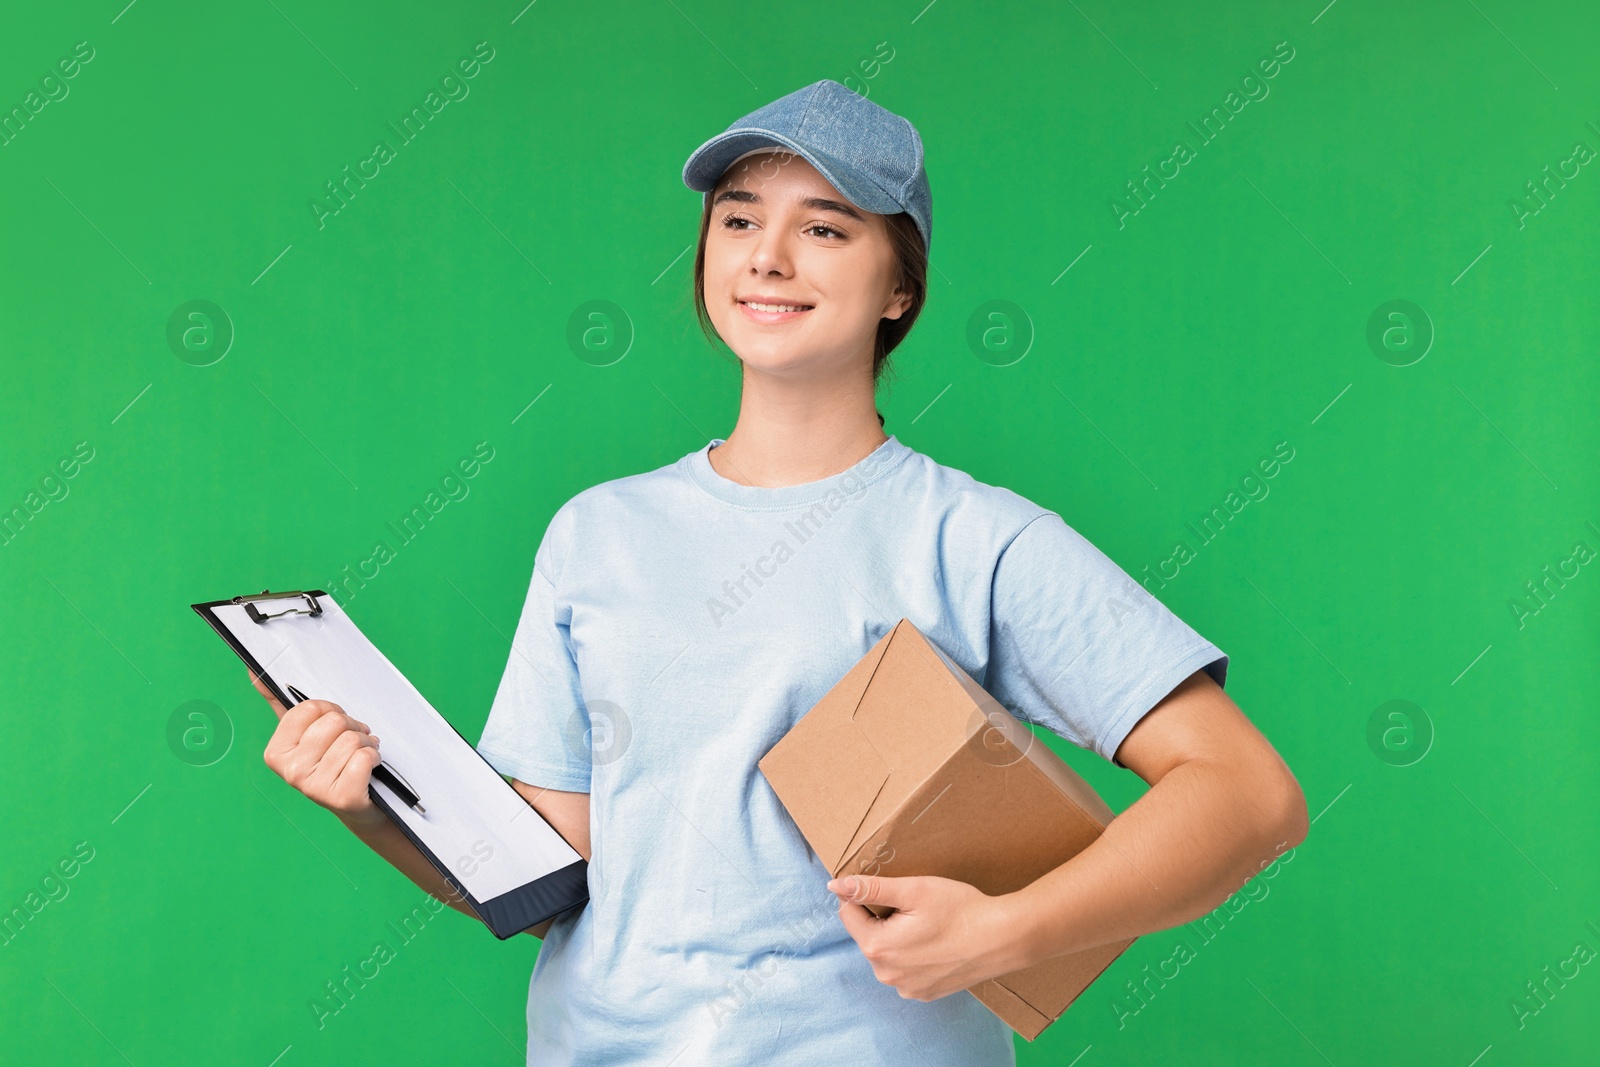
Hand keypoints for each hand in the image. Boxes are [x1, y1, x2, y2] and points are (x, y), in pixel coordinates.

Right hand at [249, 669, 384, 828]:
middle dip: (352, 726)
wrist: (356, 806)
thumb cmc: (331, 762)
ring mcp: (314, 788)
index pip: (309, 708)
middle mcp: (290, 771)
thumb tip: (254, 669)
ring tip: (361, 753)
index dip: (330, 710)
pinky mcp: (342, 798)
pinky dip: (374, 757)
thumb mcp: (304, 734)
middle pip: (334, 722)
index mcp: (276, 752)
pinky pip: (365, 757)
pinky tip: (370, 767)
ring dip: (366, 743)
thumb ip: (280, 703)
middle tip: (352, 740)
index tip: (333, 724)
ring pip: (352, 739)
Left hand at [826, 873, 1031, 1000]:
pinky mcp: (924, 993)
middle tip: (916, 908)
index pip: (848, 912)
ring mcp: (906, 988)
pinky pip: (906, 969)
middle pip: (868, 934)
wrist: (1003, 938)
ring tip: (929, 925)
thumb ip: (871, 888)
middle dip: (883, 917)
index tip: (893, 891)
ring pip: (888, 952)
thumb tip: (835, 885)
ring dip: (898, 936)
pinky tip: (937, 943)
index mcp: (877, 947)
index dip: (866, 895)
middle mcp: (886, 974)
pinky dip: (915, 954)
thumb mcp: (913, 890)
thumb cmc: (960, 910)